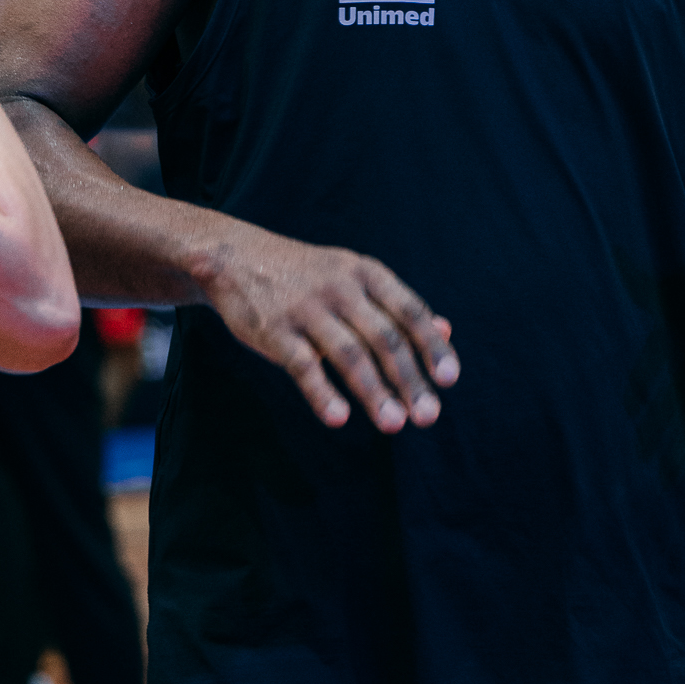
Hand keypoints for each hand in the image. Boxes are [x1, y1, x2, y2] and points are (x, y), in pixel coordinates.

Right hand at [204, 222, 458, 430]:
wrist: (235, 258)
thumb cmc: (307, 276)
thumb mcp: (354, 278)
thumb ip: (397, 306)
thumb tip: (446, 331)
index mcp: (366, 273)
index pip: (409, 311)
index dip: (431, 346)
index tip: (449, 380)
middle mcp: (341, 287)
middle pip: (384, 338)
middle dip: (409, 379)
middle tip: (428, 416)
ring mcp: (306, 308)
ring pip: (349, 354)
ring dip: (374, 392)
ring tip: (394, 425)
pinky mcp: (274, 330)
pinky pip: (302, 365)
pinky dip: (322, 393)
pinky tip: (339, 419)